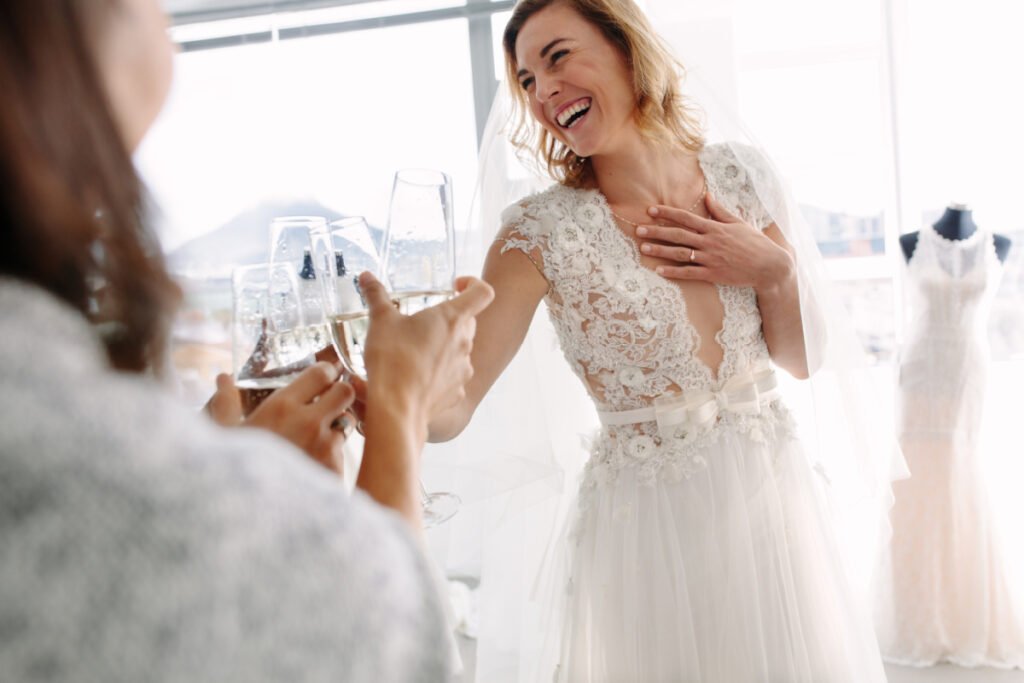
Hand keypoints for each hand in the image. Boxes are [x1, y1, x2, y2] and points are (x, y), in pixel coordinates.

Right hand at [207, 363, 355, 474]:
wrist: (251, 515)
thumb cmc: (233, 472)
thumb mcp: (224, 435)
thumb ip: (226, 403)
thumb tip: (223, 378)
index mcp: (281, 407)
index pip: (321, 373)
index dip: (326, 372)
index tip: (323, 377)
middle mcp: (309, 422)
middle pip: (346, 391)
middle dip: (340, 393)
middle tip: (329, 401)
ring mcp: (325, 446)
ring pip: (348, 421)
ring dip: (338, 423)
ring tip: (319, 434)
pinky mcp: (334, 468)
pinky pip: (343, 450)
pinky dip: (333, 452)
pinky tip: (316, 460)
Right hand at [359, 272, 494, 426]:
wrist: (397, 408)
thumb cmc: (392, 360)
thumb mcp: (380, 321)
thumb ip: (376, 296)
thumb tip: (367, 278)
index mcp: (452, 318)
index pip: (483, 292)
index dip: (473, 283)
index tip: (456, 286)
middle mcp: (465, 342)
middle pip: (469, 320)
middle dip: (450, 317)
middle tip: (424, 320)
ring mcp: (464, 369)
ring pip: (461, 349)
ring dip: (444, 345)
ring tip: (416, 350)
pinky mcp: (457, 391)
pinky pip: (453, 375)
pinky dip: (440, 371)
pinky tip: (418, 375)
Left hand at [636, 193, 792, 290]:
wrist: (769, 265)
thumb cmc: (754, 243)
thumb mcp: (738, 223)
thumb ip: (720, 211)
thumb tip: (708, 196)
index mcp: (715, 227)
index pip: (686, 217)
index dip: (667, 213)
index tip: (651, 210)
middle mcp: (710, 241)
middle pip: (678, 234)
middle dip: (657, 231)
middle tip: (638, 229)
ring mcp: (711, 258)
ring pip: (680, 253)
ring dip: (660, 250)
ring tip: (643, 248)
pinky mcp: (713, 274)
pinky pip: (689, 273)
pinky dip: (673, 272)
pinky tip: (659, 270)